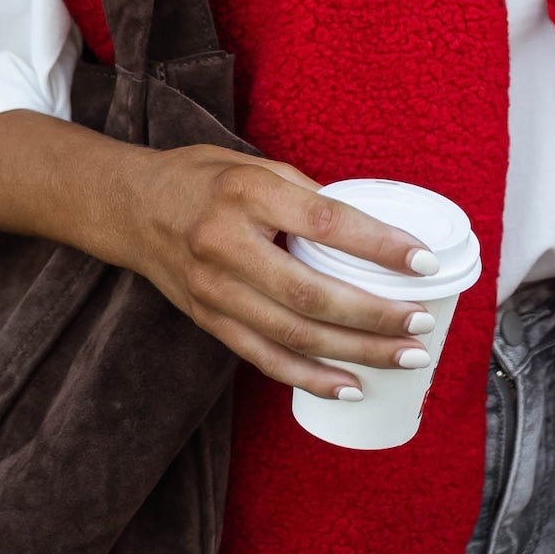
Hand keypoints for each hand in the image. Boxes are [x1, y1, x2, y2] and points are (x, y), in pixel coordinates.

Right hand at [113, 145, 443, 400]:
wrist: (131, 208)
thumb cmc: (204, 180)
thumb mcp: (256, 167)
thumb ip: (308, 198)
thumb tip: (376, 235)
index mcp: (246, 193)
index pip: (325, 222)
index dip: (378, 245)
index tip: (423, 261)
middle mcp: (225, 245)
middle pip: (311, 292)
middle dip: (375, 313)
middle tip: (422, 321)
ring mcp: (213, 290)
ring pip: (294, 333)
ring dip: (356, 351)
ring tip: (407, 356)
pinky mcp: (208, 321)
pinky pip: (264, 357)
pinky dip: (310, 377)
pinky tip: (351, 386)